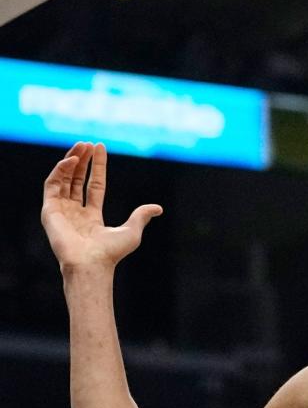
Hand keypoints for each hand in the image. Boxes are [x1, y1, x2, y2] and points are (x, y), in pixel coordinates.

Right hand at [41, 142, 162, 271]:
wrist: (92, 263)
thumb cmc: (111, 253)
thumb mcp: (132, 231)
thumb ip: (141, 216)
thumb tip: (158, 208)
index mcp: (92, 217)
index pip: (94, 186)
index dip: (96, 167)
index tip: (100, 148)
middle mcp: (75, 213)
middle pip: (76, 180)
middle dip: (82, 160)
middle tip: (88, 143)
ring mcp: (61, 211)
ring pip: (63, 179)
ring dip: (71, 161)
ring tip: (81, 145)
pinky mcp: (50, 211)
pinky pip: (51, 185)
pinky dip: (60, 170)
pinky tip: (72, 160)